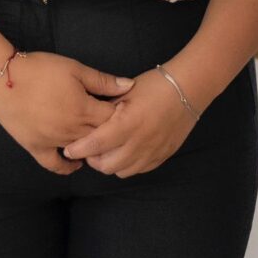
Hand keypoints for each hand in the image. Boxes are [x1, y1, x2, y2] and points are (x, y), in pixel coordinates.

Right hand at [0, 52, 130, 175]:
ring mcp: (53, 142)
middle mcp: (71, 130)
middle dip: (111, 131)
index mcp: (83, 109)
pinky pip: (54, 164)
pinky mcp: (36, 148)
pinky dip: (67, 166)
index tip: (126, 109)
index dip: (123, 114)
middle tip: (116, 125)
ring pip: (82, 151)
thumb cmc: (40, 70)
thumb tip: (129, 86)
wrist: (2, 79)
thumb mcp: (74, 69)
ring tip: (101, 140)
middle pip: (100, 137)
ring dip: (93, 147)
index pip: (113, 119)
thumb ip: (103, 81)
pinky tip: (76, 162)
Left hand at [62, 69, 205, 178]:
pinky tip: (126, 151)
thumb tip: (85, 120)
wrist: (189, 88)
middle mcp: (140, 142)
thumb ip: (105, 108)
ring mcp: (153, 151)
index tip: (68, 149)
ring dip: (110, 163)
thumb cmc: (155, 85)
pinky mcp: (162, 155)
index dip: (78, 150)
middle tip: (89, 148)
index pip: (95, 145)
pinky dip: (127, 164)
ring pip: (121, 171)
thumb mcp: (125, 92)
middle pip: (106, 165)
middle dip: (93, 159)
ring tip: (107, 150)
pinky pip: (138, 169)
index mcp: (127, 123)